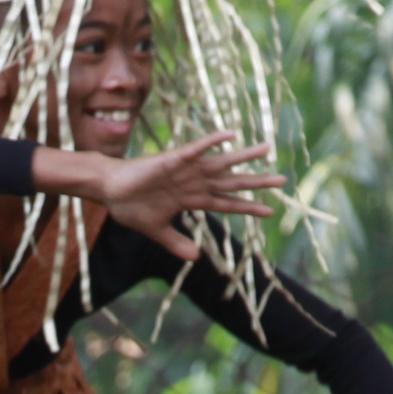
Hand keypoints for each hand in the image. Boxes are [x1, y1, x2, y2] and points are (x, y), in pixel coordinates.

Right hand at [91, 134, 285, 260]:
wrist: (109, 191)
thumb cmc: (130, 206)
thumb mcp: (156, 231)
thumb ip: (176, 243)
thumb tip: (196, 258)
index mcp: (192, 199)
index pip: (226, 203)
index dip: (248, 208)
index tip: (270, 212)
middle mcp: (194, 183)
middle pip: (232, 182)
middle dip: (257, 182)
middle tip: (283, 181)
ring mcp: (186, 170)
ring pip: (221, 163)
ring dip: (243, 157)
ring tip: (267, 149)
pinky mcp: (173, 160)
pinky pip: (197, 149)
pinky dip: (213, 142)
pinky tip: (230, 135)